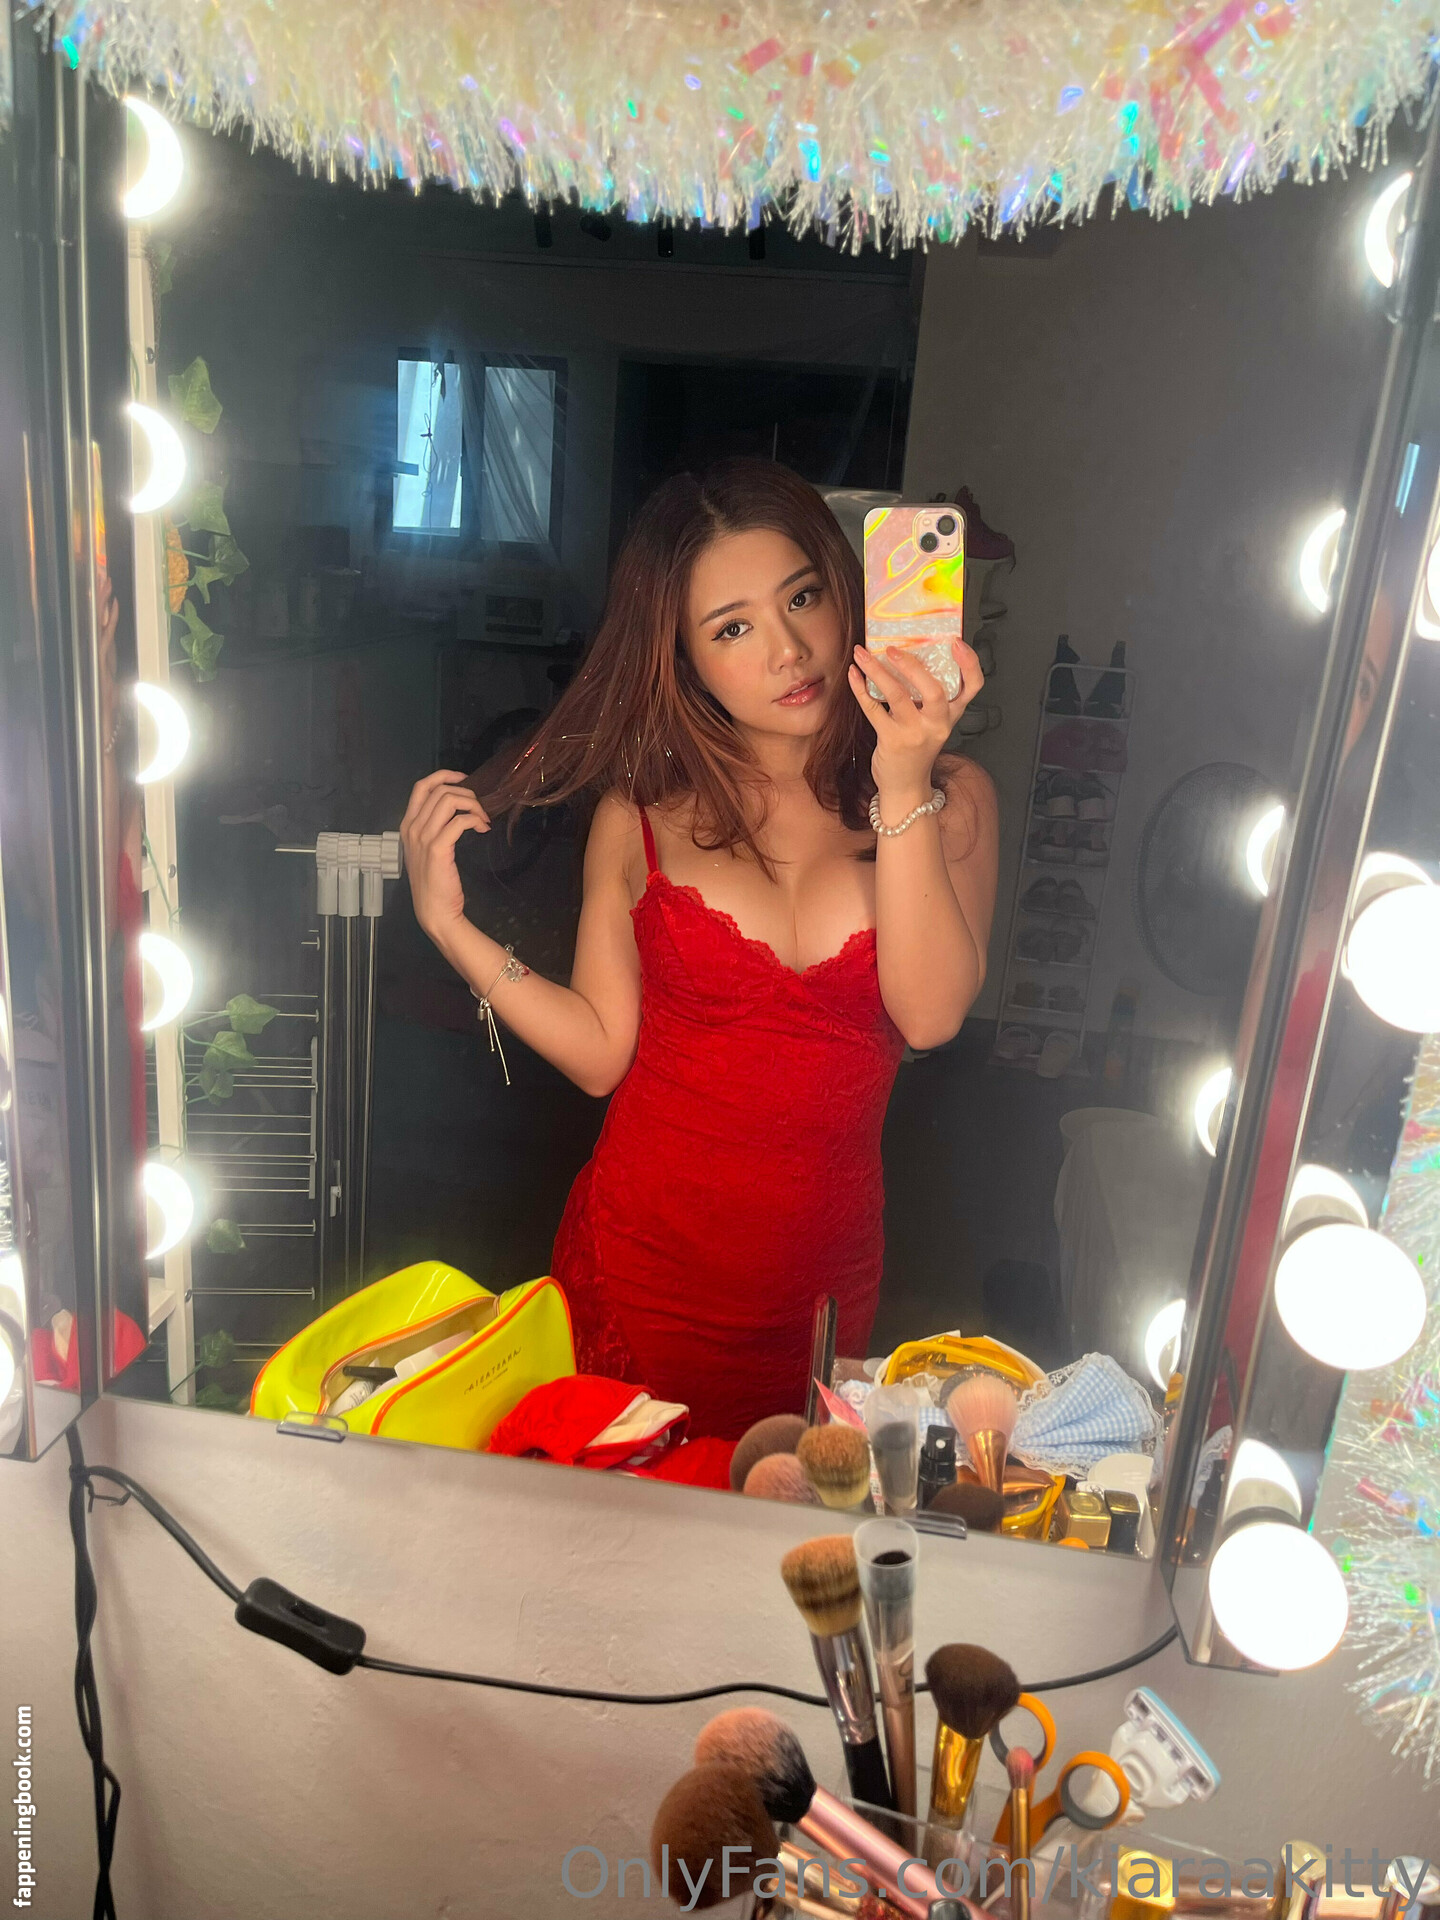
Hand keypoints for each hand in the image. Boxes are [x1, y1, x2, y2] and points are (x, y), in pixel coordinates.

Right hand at [399, 771, 489, 944]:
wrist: (434, 911)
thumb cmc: (434, 882)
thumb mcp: (427, 849)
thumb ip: (434, 827)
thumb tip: (457, 807)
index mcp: (407, 825)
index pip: (421, 786)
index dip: (445, 776)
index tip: (465, 780)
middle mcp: (412, 828)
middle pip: (439, 790)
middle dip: (466, 793)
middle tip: (480, 808)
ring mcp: (423, 838)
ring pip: (449, 800)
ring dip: (472, 804)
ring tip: (483, 819)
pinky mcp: (438, 849)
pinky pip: (459, 821)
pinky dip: (475, 820)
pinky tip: (482, 828)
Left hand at [847, 639, 983, 811]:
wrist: (906, 785)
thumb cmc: (918, 748)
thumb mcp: (934, 723)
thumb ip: (930, 697)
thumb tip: (907, 655)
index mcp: (952, 714)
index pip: (973, 686)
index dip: (969, 662)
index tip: (956, 642)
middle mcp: (937, 723)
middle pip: (934, 689)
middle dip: (912, 665)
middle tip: (892, 648)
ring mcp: (915, 733)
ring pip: (897, 695)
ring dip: (876, 670)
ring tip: (862, 653)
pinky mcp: (891, 739)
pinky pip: (873, 708)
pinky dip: (860, 688)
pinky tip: (854, 674)